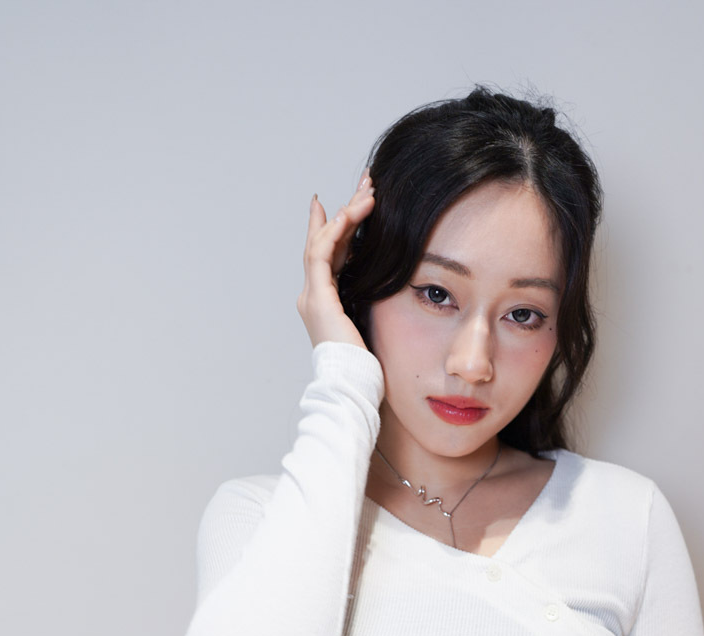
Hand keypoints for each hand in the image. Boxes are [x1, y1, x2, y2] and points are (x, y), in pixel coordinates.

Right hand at [296, 171, 375, 349]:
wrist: (351, 384)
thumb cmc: (364, 366)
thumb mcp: (370, 324)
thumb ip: (372, 302)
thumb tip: (390, 285)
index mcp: (325, 302)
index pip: (330, 255)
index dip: (339, 227)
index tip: (351, 202)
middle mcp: (313, 295)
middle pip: (326, 241)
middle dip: (346, 209)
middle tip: (366, 183)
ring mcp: (313, 295)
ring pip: (324, 241)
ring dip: (346, 213)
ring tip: (367, 191)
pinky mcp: (319, 298)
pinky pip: (323, 254)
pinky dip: (335, 232)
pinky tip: (350, 212)